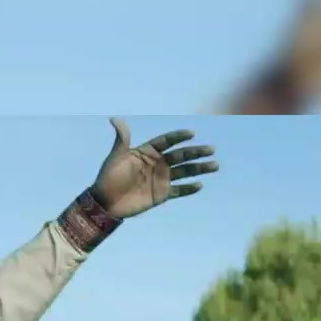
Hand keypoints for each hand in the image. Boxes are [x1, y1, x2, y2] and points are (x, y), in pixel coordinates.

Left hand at [89, 120, 217, 218]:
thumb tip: (114, 118)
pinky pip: (179, 190)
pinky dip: (189, 189)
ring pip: (184, 172)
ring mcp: (161, 179)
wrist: (105, 202)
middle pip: (180, 155)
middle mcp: (158, 164)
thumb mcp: (116, 157)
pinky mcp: (162, 195)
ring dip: (199, 168)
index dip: (178, 137)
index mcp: (148, 152)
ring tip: (214, 165)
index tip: (191, 133)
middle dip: (196, 152)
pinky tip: (199, 185)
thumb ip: (122, 139)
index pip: (167, 141)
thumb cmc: (109, 177)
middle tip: (210, 149)